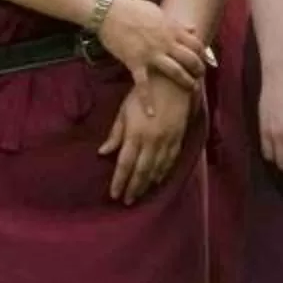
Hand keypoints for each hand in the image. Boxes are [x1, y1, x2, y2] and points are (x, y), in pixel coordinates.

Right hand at [97, 0, 209, 90]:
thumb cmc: (132, 8)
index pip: (196, 44)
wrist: (108, 10)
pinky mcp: (135, 62)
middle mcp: (165, 43)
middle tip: (200, 77)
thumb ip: (177, 24)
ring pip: (176, 71)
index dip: (203, 53)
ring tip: (191, 89)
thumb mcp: (159, 13)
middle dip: (199, 70)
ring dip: (186, 82)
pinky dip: (146, 100)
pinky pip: (143, 84)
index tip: (205, 60)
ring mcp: (151, 54)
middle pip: (190, 59)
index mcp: (172, 30)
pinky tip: (150, 114)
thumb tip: (193, 29)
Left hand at [98, 72, 192, 203]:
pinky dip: (164, 172)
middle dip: (133, 187)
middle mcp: (152, 140)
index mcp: (135, 134)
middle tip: (127, 201)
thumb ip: (116, 133)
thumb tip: (104, 152)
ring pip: (157, 168)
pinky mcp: (178, 137)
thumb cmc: (144, 92)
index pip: (125, 164)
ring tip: (141, 195)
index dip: (119, 181)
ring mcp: (167, 140)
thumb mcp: (125, 110)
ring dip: (148, 183)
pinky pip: (171, 160)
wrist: (173, 80)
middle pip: (141, 170)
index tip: (114, 195)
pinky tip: (158, 180)